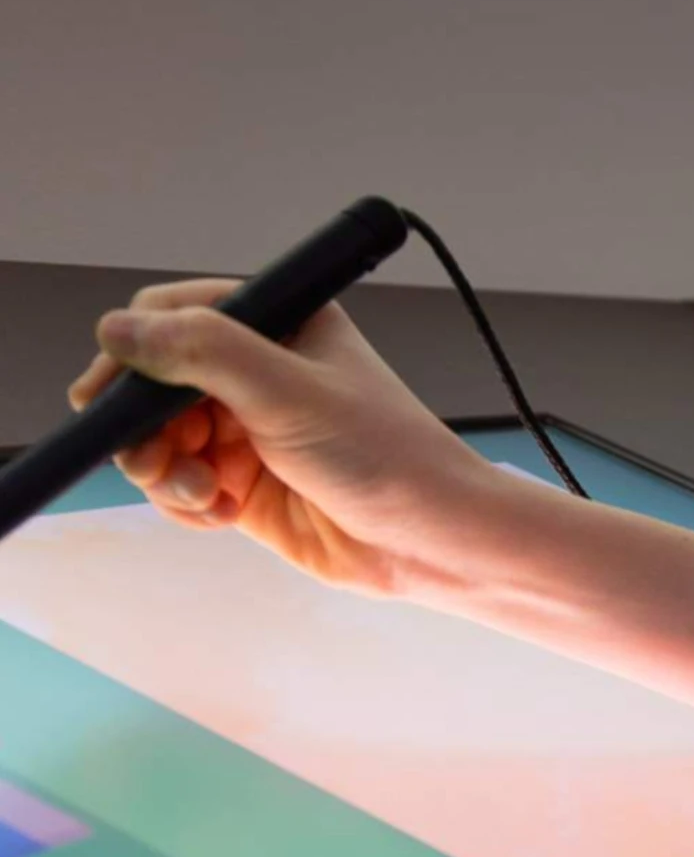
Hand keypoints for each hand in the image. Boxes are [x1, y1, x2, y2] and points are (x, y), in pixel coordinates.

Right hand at [68, 280, 497, 596]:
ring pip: (160, 439)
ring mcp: (250, 429)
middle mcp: (260, 371)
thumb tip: (118, 328)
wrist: (428, 540)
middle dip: (143, 427)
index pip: (174, 317)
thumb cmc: (383, 454)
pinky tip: (223, 513)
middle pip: (154, 384)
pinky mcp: (245, 483)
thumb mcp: (289, 391)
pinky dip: (186, 502)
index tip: (102, 396)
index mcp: (281, 324)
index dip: (131, 354)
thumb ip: (203, 352)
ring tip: (204, 494)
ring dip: (164, 470)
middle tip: (152, 462)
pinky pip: (181, 485)